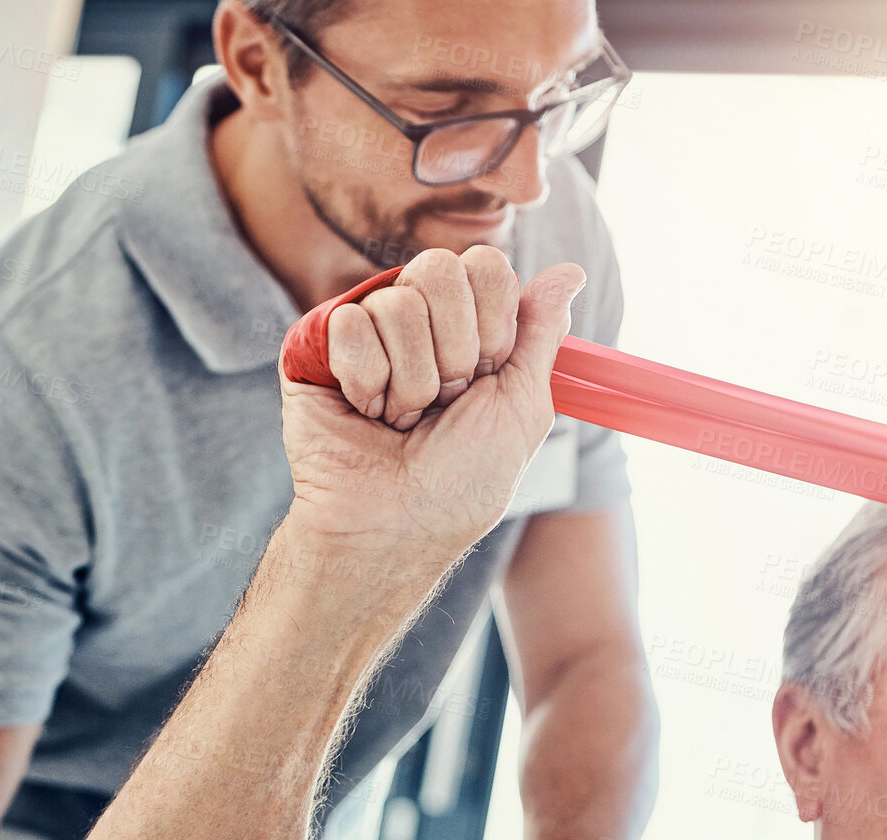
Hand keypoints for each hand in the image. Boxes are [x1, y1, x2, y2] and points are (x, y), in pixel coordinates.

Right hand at [281, 247, 584, 560]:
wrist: (397, 526)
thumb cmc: (462, 482)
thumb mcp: (523, 407)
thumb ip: (543, 331)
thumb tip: (570, 271)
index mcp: (467, 325)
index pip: (485, 266)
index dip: (492, 324)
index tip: (485, 376)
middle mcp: (417, 319)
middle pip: (440, 269)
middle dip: (452, 352)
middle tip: (440, 403)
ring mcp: (365, 328)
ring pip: (396, 304)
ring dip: (410, 382)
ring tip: (399, 420)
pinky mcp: (316, 345)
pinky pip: (349, 324)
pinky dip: (365, 382)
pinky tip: (363, 412)